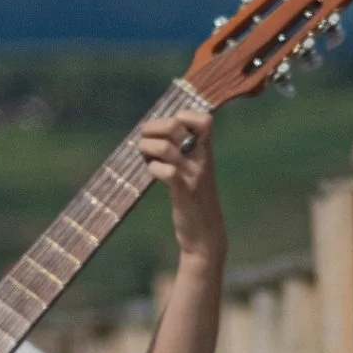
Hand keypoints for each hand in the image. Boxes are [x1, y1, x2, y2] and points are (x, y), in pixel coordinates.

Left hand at [138, 110, 225, 266]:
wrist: (206, 237)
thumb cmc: (195, 201)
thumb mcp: (194, 171)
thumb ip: (184, 151)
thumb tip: (157, 130)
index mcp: (206, 151)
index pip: (204, 119)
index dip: (183, 115)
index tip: (169, 129)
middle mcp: (203, 159)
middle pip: (176, 125)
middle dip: (153, 128)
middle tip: (145, 140)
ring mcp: (194, 175)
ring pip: (166, 147)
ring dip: (147, 148)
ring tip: (146, 158)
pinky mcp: (184, 193)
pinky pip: (166, 172)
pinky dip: (153, 169)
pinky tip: (153, 174)